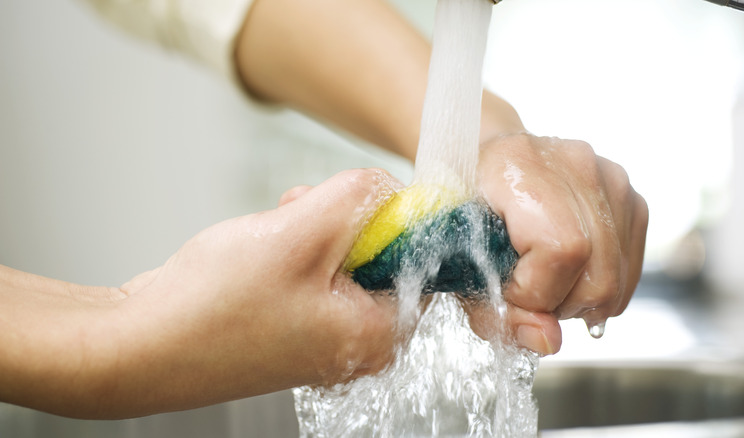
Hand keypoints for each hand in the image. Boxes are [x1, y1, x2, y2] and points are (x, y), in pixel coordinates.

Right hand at [109, 169, 400, 415]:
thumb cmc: (211, 308)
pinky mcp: (291, 327)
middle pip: (381, 256)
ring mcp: (321, 338)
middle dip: (345, 221)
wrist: (139, 345)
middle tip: (308, 208)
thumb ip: (359, 198)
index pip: (423, 262)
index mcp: (377, 333)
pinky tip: (263, 243)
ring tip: (277, 224)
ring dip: (314, 229)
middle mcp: (355, 343)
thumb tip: (391, 186)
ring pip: (342, 259)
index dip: (393, 217)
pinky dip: (294, 249)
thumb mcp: (299, 232)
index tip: (358, 199)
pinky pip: (313, 274)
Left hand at [469, 132, 647, 354]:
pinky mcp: (630, 197)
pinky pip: (629, 269)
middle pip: (598, 273)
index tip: (506, 288)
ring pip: (618, 278)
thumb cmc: (463, 209)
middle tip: (525, 295)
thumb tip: (547, 341)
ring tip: (543, 282)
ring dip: (578, 302)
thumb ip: (493, 309)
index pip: (561, 250)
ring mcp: (610, 178)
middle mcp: (575, 163)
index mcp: (519, 164)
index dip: (534, 290)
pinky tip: (566, 275)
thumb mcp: (455, 261)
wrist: (483, 162)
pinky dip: (598, 289)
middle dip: (558, 306)